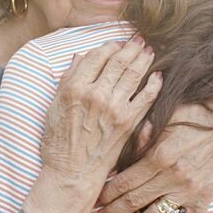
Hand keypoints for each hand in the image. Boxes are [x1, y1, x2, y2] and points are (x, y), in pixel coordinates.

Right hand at [41, 36, 161, 193]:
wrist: (72, 172)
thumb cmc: (58, 142)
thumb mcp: (54, 107)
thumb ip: (67, 80)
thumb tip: (80, 57)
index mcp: (74, 88)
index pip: (96, 56)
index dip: (108, 46)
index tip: (115, 43)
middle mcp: (95, 94)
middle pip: (118, 61)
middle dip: (130, 47)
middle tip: (139, 39)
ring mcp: (114, 108)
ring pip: (134, 74)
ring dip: (144, 58)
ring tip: (149, 50)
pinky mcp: (129, 122)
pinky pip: (146, 97)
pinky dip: (154, 84)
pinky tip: (158, 76)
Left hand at [97, 102, 212, 212]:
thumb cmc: (192, 115)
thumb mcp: (161, 119)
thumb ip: (140, 137)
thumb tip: (117, 150)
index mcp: (157, 157)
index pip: (123, 182)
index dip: (106, 193)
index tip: (93, 200)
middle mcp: (170, 177)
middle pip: (134, 201)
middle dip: (112, 212)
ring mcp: (188, 190)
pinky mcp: (205, 197)